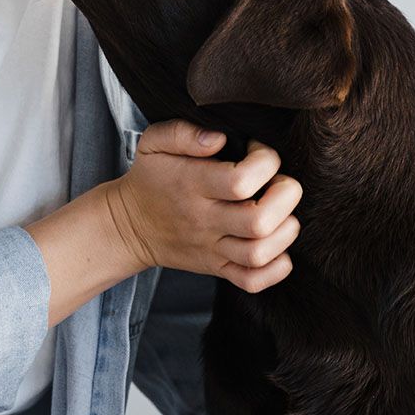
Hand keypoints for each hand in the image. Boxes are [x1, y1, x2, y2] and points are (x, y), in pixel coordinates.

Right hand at [104, 119, 301, 291]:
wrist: (129, 225)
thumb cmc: (149, 178)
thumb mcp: (153, 143)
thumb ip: (182, 132)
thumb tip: (219, 138)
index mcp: (192, 185)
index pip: (241, 180)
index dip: (265, 162)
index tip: (259, 152)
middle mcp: (204, 220)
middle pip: (259, 220)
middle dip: (285, 197)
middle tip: (279, 182)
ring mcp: (211, 248)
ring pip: (260, 253)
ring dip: (284, 231)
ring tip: (281, 212)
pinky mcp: (216, 267)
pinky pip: (252, 281)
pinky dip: (276, 269)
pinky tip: (278, 247)